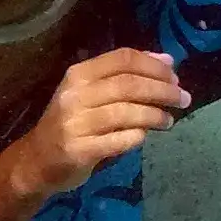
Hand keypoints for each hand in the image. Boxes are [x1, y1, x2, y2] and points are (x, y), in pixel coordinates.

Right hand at [17, 47, 187, 193]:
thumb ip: (124, 76)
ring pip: (128, 112)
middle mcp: (75, 95)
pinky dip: (138, 136)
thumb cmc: (72, 123)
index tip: (175, 76)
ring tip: (169, 120)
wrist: (37, 161)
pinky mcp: (80, 150)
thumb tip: (167, 61)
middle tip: (183, 98)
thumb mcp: (91, 92)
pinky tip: (145, 136)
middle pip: (129, 84)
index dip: (154, 66)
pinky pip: (120, 139)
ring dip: (156, 115)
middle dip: (163, 90)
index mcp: (79, 74)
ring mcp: (76, 123)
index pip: (123, 59)